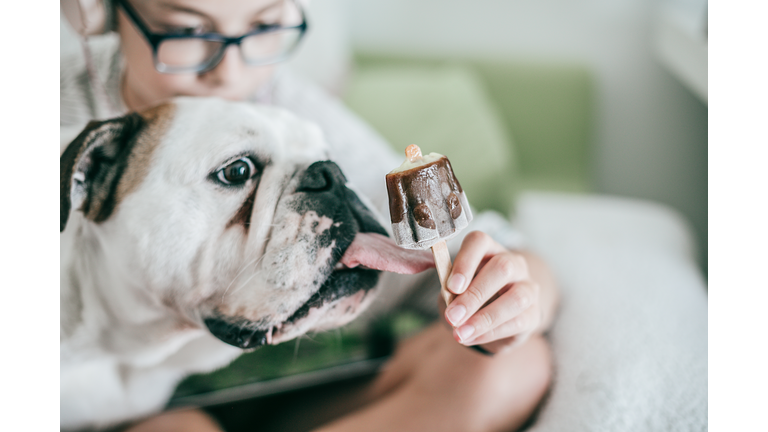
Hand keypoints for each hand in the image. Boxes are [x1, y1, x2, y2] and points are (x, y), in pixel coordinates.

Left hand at [441, 231, 543, 354]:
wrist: (490, 321)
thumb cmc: (467, 298)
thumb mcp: (452, 291)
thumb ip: (449, 289)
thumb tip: (447, 294)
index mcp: (489, 249)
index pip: (480, 241)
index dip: (466, 262)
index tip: (451, 286)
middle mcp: (513, 263)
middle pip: (502, 268)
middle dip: (474, 295)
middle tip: (452, 316)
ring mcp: (528, 287)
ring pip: (516, 297)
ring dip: (485, 318)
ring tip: (460, 333)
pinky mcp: (534, 314)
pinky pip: (518, 322)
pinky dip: (491, 332)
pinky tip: (471, 338)